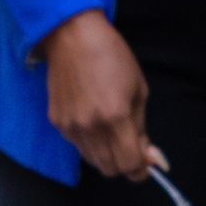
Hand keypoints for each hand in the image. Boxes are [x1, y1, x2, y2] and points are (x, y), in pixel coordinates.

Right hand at [35, 9, 151, 179]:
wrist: (73, 36)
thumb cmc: (111, 56)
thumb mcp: (139, 90)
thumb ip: (142, 127)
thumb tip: (149, 156)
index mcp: (116, 117)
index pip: (129, 165)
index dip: (141, 169)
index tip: (145, 162)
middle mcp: (90, 127)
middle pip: (110, 170)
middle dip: (124, 164)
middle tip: (130, 146)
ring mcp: (70, 126)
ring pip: (92, 161)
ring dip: (106, 155)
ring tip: (110, 132)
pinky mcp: (56, 121)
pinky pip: (77, 145)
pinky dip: (89, 142)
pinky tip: (92, 119)